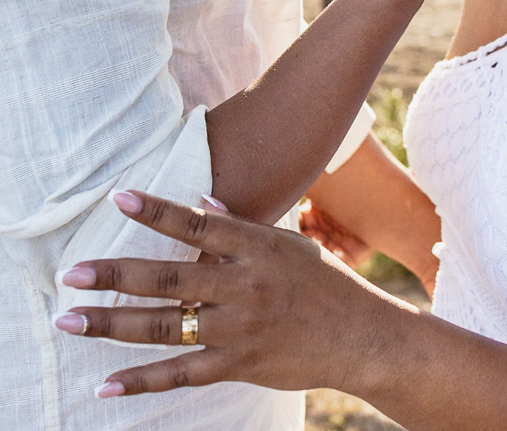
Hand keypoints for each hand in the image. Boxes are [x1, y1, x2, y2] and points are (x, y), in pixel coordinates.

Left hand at [55, 190, 395, 399]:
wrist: (360, 337)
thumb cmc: (324, 283)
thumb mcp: (288, 244)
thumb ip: (242, 228)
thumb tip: (202, 200)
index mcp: (255, 246)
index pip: (196, 224)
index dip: (156, 211)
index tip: (118, 198)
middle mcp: (243, 285)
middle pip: (167, 277)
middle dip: (114, 275)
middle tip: (70, 274)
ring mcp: (238, 328)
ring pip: (163, 327)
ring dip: (111, 324)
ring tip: (70, 320)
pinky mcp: (238, 365)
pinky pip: (180, 374)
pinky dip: (141, 381)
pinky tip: (106, 384)